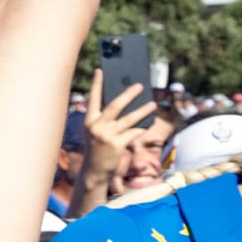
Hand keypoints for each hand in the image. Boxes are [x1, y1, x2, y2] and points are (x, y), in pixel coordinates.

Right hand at [82, 69, 156, 195]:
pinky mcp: (117, 145)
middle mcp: (96, 126)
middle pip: (115, 106)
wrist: (94, 170)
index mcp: (88, 121)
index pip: (93, 98)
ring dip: (142, 110)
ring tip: (152, 104)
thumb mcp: (95, 131)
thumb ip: (104, 119)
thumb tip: (123, 103)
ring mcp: (107, 136)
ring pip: (129, 119)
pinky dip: (142, 127)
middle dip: (128, 94)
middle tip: (139, 86)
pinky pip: (134, 132)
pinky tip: (150, 122)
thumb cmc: (97, 148)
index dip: (96, 84)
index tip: (100, 70)